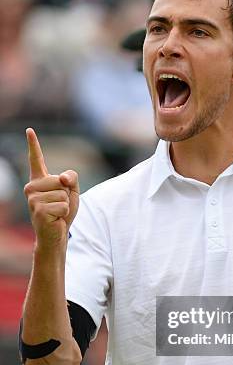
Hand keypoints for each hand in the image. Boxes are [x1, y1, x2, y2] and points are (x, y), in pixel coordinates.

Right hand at [24, 128, 79, 248]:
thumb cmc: (63, 212)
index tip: (29, 130)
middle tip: (58, 205)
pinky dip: (64, 213)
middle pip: (60, 180)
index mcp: (39, 180)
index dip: (33, 144)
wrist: (56, 234)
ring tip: (56, 212)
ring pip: (62, 194)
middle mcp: (32, 187)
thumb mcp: (72, 190)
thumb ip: (71, 177)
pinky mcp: (38, 210)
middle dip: (66, 194)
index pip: (36, 159)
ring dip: (65, 205)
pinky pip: (63, 205)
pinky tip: (55, 219)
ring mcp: (33, 199)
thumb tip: (63, 178)